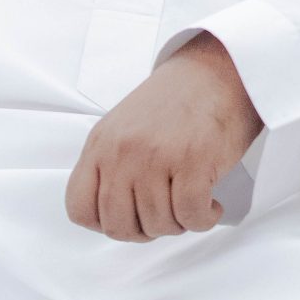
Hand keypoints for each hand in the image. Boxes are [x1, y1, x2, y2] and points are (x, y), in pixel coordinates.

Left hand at [66, 33, 261, 241]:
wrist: (219, 68)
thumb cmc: (179, 99)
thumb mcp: (125, 126)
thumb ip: (112, 164)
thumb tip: (116, 213)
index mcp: (101, 144)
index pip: (79, 209)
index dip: (105, 224)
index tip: (129, 217)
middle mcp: (123, 152)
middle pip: (119, 226)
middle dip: (146, 231)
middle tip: (166, 216)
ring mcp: (157, 157)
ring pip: (159, 224)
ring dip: (179, 223)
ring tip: (192, 202)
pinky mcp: (193, 161)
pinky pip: (191, 216)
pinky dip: (204, 219)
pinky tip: (211, 204)